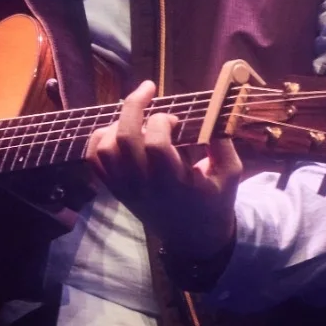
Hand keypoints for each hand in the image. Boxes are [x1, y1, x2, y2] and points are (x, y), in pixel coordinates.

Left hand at [86, 80, 241, 259]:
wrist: (193, 236)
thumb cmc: (214, 201)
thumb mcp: (231, 174)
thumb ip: (223, 142)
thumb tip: (213, 111)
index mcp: (173, 182)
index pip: (155, 143)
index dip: (161, 120)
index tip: (176, 120)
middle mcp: (144, 185)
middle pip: (123, 138)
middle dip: (134, 105)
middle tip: (148, 89)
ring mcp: (125, 188)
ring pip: (104, 148)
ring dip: (116, 123)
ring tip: (135, 117)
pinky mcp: (115, 189)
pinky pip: (94, 160)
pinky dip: (99, 139)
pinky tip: (117, 131)